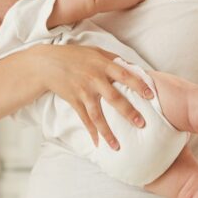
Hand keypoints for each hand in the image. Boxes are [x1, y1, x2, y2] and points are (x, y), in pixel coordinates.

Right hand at [36, 43, 153, 149]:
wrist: (46, 63)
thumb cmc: (74, 55)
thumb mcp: (95, 51)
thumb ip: (114, 59)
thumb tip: (133, 67)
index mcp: (103, 65)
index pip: (124, 75)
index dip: (138, 85)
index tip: (151, 96)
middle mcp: (94, 79)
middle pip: (114, 98)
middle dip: (128, 112)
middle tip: (142, 124)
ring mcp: (84, 92)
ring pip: (97, 115)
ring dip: (108, 132)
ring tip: (117, 147)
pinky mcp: (74, 101)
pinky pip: (84, 119)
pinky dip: (91, 132)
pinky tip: (98, 144)